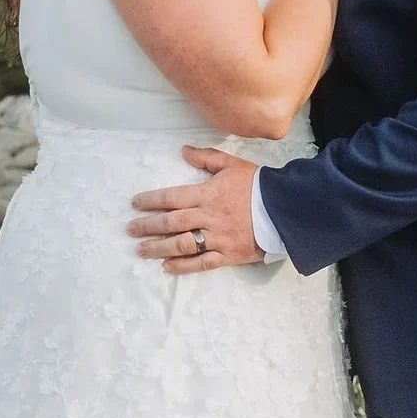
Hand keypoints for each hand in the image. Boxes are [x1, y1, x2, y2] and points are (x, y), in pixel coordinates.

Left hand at [129, 148, 261, 271]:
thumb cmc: (258, 185)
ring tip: (141, 250)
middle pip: (171, 222)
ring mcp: (217, 237)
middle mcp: (208, 216)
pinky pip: (202, 263)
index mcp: (207, 194)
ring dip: (158, 248)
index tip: (135, 204)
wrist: (286, 208)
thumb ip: (206, 157)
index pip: (172, 197)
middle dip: (148, 225)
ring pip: (182, 244)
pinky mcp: (228, 255)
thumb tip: (183, 150)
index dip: (151, 200)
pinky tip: (167, 267)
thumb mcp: (232, 164)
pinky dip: (183, 266)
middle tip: (130, 229)